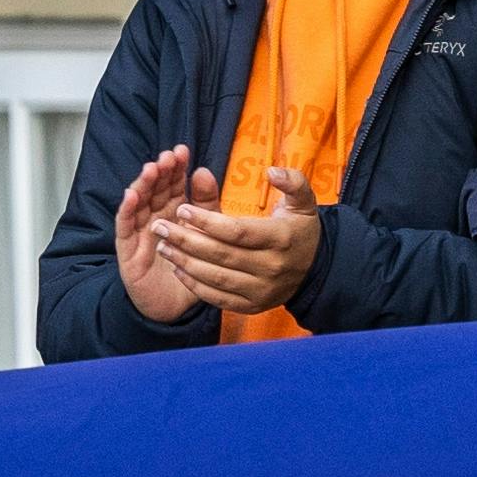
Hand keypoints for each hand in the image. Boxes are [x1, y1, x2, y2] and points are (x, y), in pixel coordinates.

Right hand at [115, 145, 216, 323]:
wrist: (175, 309)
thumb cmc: (189, 271)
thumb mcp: (205, 234)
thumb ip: (206, 206)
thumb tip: (204, 172)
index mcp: (173, 214)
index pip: (173, 186)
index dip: (176, 168)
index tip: (183, 151)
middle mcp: (154, 219)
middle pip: (154, 191)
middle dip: (160, 172)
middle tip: (168, 157)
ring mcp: (139, 233)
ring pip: (138, 204)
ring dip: (143, 185)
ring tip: (151, 169)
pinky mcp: (128, 250)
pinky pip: (125, 227)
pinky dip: (126, 210)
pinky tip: (131, 195)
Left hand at [154, 166, 322, 313]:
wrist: (316, 270)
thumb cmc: (300, 229)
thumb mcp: (304, 202)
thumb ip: (292, 182)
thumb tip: (272, 171)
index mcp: (280, 238)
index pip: (236, 231)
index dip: (206, 220)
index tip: (182, 209)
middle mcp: (271, 267)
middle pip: (221, 254)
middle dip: (185, 240)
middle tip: (160, 227)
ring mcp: (261, 290)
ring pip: (216, 277)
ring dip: (185, 262)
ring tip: (162, 246)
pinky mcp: (252, 306)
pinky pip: (218, 298)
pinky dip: (195, 285)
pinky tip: (178, 269)